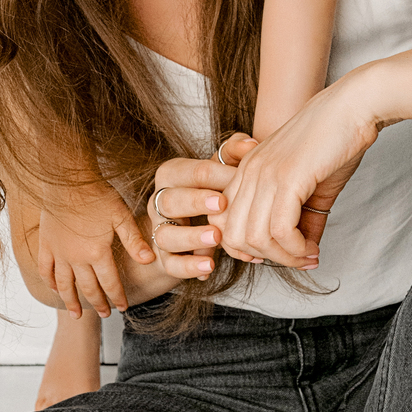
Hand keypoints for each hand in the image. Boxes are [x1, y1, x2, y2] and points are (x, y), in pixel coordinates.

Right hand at [37, 186, 153, 317]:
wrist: (67, 179)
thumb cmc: (97, 194)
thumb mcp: (121, 216)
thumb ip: (134, 240)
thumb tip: (150, 260)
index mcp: (97, 252)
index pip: (110, 283)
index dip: (117, 297)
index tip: (123, 308)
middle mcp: (77, 258)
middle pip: (88, 288)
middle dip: (98, 303)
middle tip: (105, 314)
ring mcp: (59, 253)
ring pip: (65, 285)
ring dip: (72, 302)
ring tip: (76, 315)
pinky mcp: (46, 245)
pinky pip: (46, 270)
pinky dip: (50, 283)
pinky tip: (55, 290)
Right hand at [146, 158, 229, 281]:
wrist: (196, 222)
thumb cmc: (214, 188)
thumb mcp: (223, 167)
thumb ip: (235, 152)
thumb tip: (252, 144)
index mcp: (172, 175)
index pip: (189, 172)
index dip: (214, 175)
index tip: (237, 178)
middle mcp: (160, 201)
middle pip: (168, 200)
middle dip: (194, 202)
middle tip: (221, 204)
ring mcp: (160, 230)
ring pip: (164, 235)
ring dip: (190, 237)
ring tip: (217, 238)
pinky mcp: (165, 257)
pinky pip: (170, 264)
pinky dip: (188, 267)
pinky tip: (209, 267)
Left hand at [213, 82, 379, 265]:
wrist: (354, 108)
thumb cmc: (336, 142)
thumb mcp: (314, 188)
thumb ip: (305, 221)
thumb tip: (306, 253)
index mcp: (248, 170)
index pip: (223, 223)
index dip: (245, 249)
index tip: (278, 254)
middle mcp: (249, 172)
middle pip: (234, 237)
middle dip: (265, 258)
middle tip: (296, 260)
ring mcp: (265, 174)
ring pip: (255, 238)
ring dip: (283, 258)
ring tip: (307, 256)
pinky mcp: (287, 178)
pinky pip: (280, 230)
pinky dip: (295, 249)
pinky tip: (311, 249)